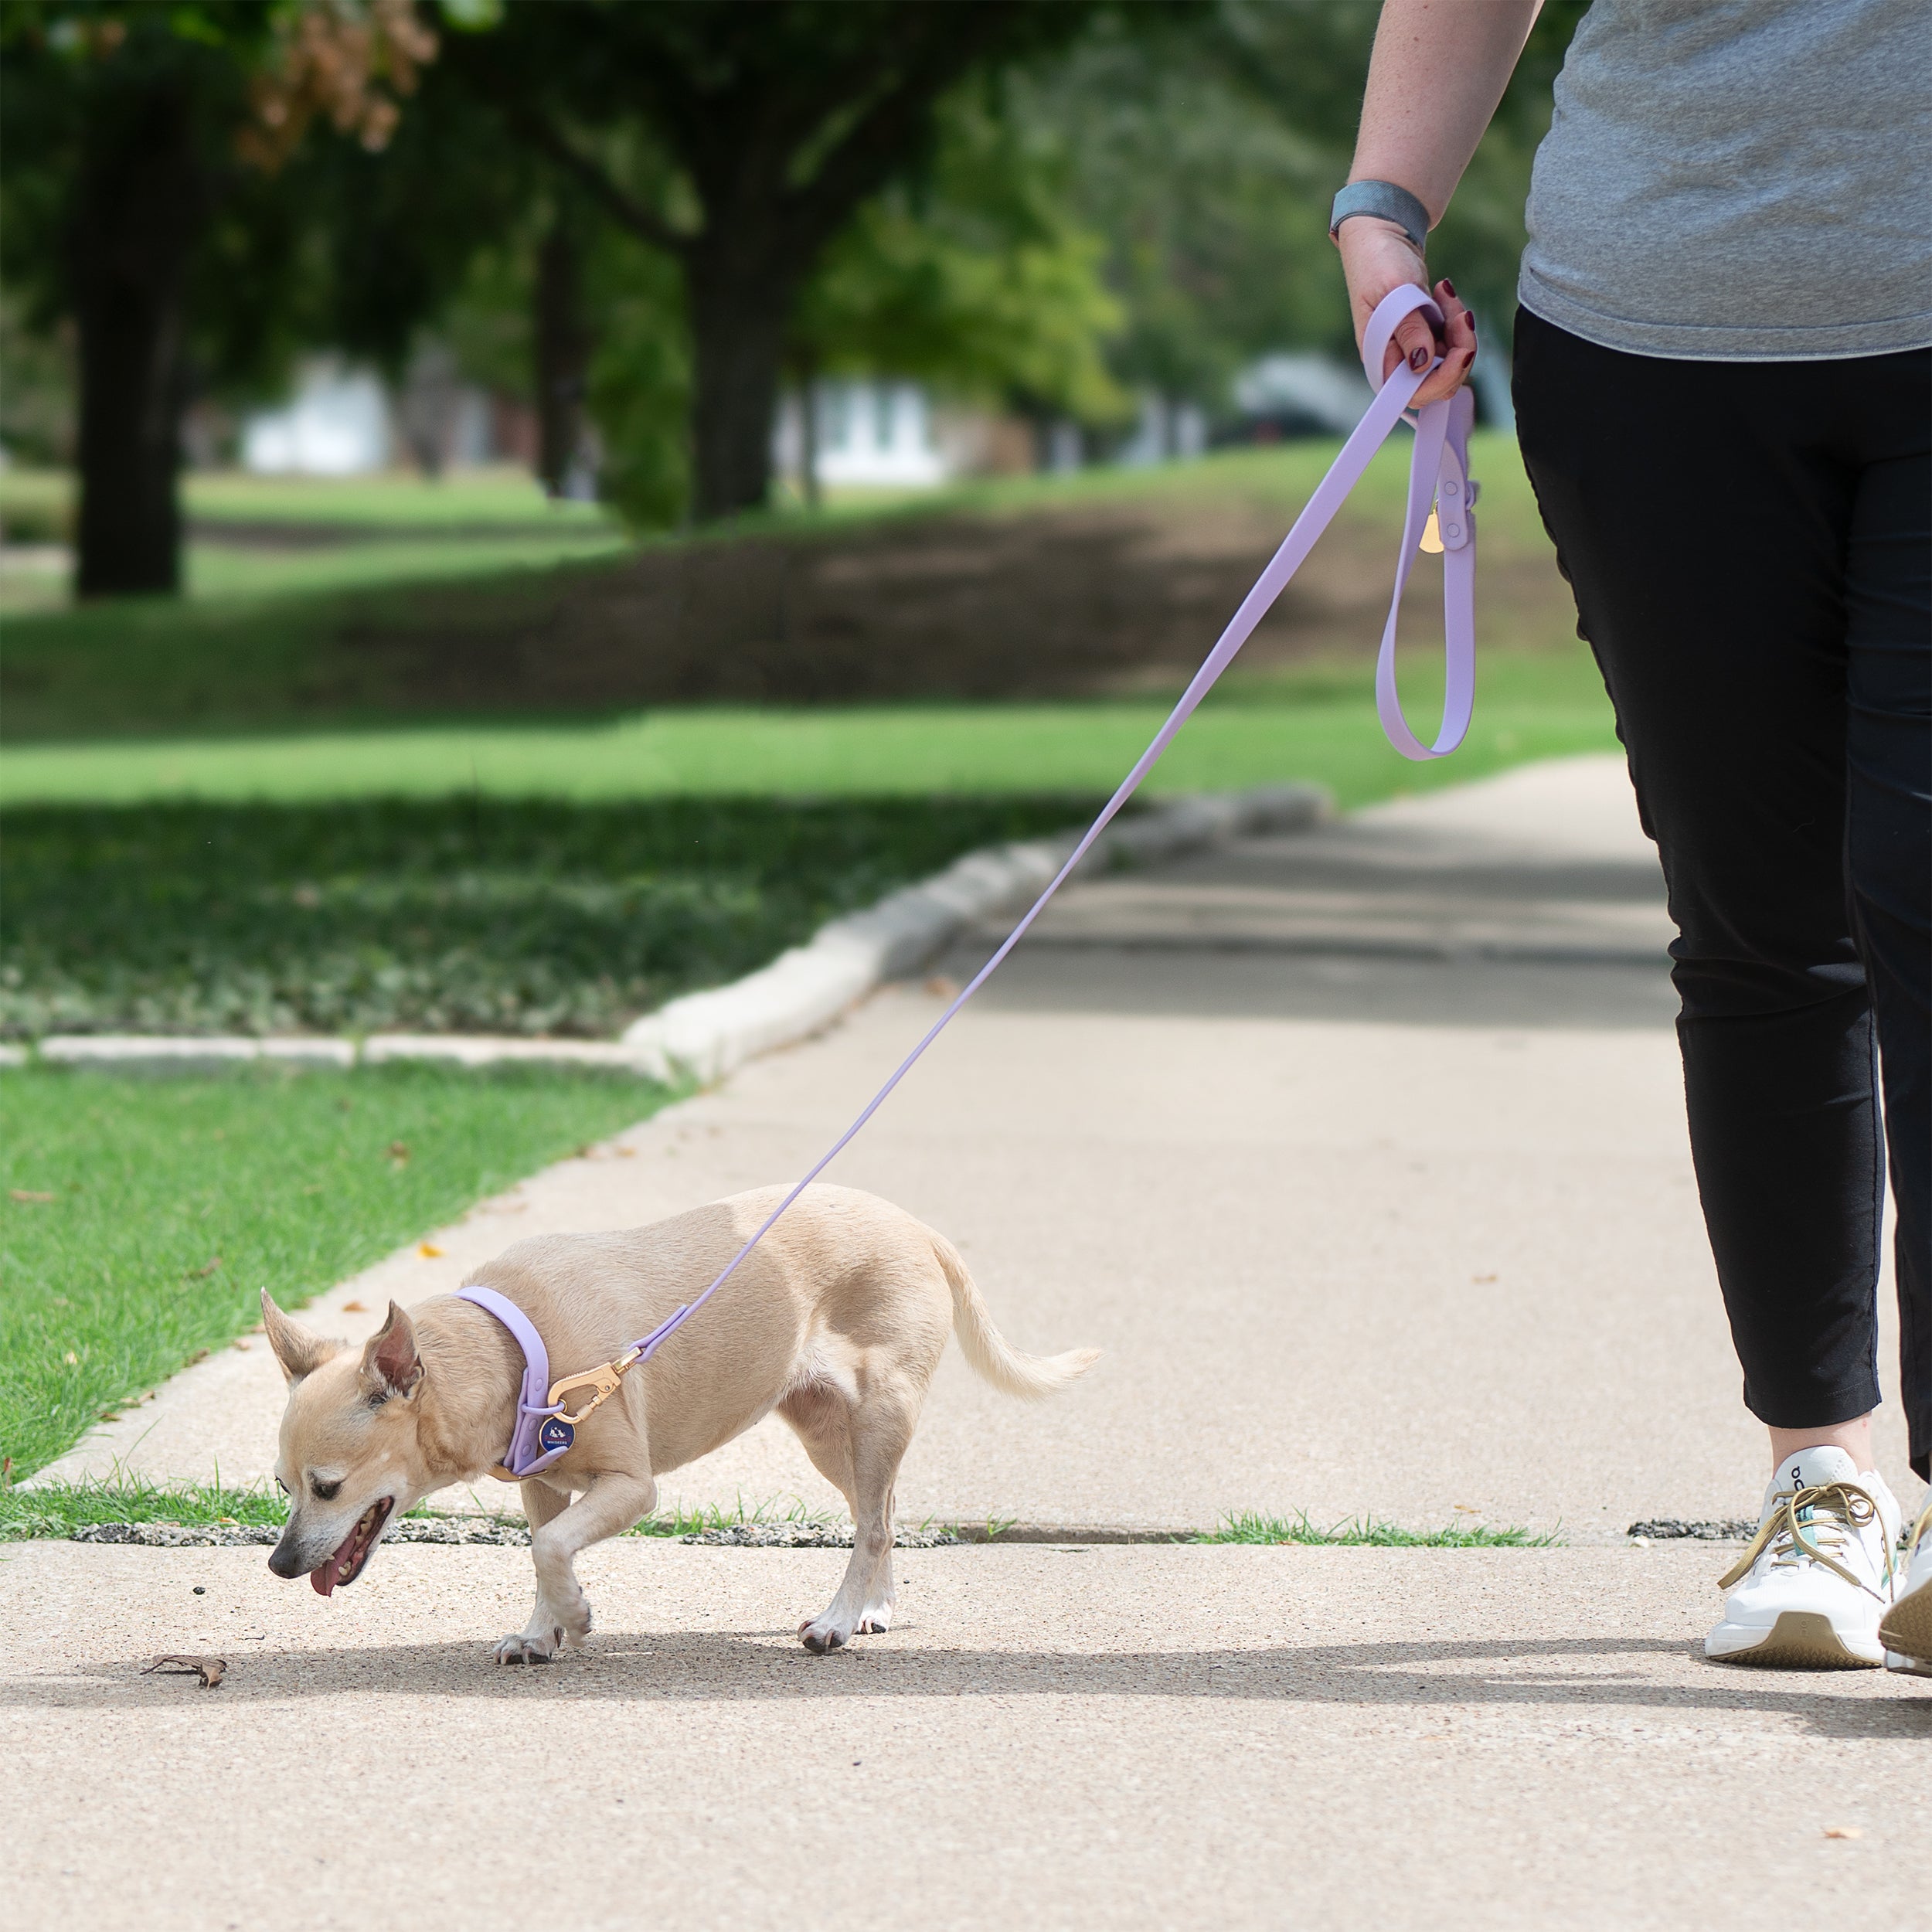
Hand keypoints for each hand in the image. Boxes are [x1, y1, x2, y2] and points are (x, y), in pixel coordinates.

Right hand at [1335, 217, 1476, 406]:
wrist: (1382, 237)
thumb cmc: (1379, 262)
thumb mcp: (1394, 292)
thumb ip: (1409, 330)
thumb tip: (1422, 364)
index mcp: (1381, 359)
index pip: (1415, 393)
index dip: (1442, 379)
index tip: (1461, 350)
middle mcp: (1397, 362)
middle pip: (1440, 383)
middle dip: (1460, 351)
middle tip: (1460, 313)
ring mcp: (1413, 351)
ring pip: (1451, 362)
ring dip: (1460, 331)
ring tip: (1447, 294)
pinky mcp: (1427, 337)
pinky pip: (1452, 343)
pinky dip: (1457, 321)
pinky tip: (1444, 293)